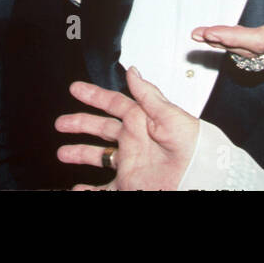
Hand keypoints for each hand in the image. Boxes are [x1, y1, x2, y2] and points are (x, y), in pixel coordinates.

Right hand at [55, 67, 199, 189]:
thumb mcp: (170, 116)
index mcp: (142, 120)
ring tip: (62, 153)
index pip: (113, 103)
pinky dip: (89, 191)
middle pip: (101, 128)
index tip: (76, 89)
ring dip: (80, 153)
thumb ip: (148, 95)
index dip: (94, 95)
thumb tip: (133, 71)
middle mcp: (134, 140)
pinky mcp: (130, 184)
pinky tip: (77, 189)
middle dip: (80, 124)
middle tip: (61, 122)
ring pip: (99, 157)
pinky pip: (104, 189)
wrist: (202, 177)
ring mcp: (130, 163)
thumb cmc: (194, 146)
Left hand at [195, 0, 263, 112]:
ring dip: (233, 42)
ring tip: (210, 37)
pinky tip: (246, 43)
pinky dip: (251, 44)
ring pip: (259, 47)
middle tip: (196, 36)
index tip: (207, 33)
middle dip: (223, 40)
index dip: (230, 36)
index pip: (257, 37)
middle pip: (251, 45)